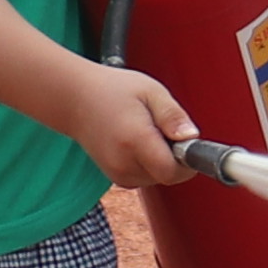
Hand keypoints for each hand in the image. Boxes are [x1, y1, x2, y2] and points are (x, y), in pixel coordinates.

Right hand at [49, 58, 198, 190]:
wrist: (76, 99)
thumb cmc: (113, 90)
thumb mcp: (151, 91)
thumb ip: (173, 116)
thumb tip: (192, 137)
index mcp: (135, 140)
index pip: (173, 171)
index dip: (187, 160)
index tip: (184, 141)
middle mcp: (124, 162)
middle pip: (167, 176)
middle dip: (174, 157)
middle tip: (161, 128)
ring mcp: (117, 172)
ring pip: (157, 178)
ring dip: (160, 160)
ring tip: (145, 132)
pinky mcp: (115, 177)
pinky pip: (145, 177)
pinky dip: (147, 163)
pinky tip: (136, 142)